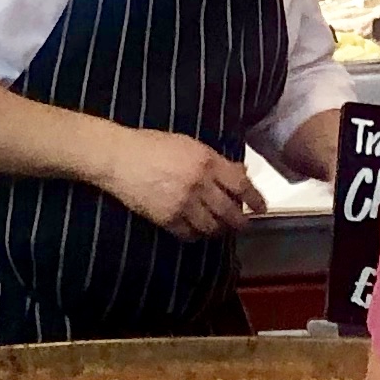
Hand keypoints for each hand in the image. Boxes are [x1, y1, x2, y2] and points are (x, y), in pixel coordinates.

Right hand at [98, 127, 263, 240]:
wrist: (118, 157)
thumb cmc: (152, 144)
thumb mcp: (188, 144)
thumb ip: (215, 161)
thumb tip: (239, 174)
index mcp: (207, 161)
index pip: (241, 185)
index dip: (255, 198)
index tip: (261, 207)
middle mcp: (199, 184)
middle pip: (230, 211)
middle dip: (240, 221)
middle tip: (243, 224)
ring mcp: (183, 204)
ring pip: (212, 227)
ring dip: (219, 230)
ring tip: (220, 228)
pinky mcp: (167, 218)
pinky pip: (190, 234)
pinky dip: (197, 235)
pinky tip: (197, 231)